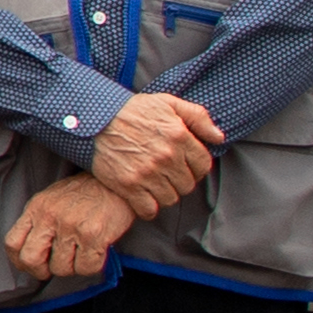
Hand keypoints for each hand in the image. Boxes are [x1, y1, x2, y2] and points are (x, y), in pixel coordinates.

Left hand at [8, 172, 138, 286]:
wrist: (115, 183)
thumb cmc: (84, 193)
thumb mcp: (51, 200)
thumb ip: (38, 222)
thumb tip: (30, 253)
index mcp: (37, 207)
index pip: (12, 243)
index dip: (20, 261)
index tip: (31, 266)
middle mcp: (50, 216)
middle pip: (31, 260)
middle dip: (42, 271)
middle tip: (54, 267)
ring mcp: (70, 226)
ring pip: (60, 269)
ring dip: (72, 267)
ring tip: (81, 252)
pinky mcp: (93, 235)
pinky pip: (85, 268)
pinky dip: (91, 266)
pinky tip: (95, 252)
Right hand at [89, 89, 224, 211]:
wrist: (93, 119)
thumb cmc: (132, 110)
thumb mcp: (168, 103)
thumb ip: (198, 117)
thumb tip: (219, 137)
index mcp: (179, 136)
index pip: (203, 165)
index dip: (195, 167)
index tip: (184, 165)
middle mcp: (166, 156)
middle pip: (187, 185)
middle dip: (180, 181)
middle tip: (167, 175)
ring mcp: (147, 173)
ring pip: (170, 199)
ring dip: (165, 194)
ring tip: (155, 185)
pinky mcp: (128, 186)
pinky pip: (149, 209)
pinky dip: (148, 207)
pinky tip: (142, 197)